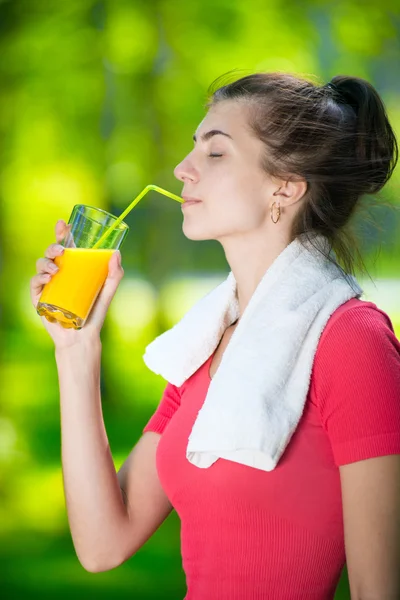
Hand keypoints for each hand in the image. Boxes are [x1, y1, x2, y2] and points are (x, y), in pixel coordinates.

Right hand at [30, 220, 124, 349]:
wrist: (83, 337)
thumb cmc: (95, 313)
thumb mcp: (107, 292)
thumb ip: (114, 275)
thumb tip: (117, 254)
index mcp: (73, 268)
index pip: (66, 246)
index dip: (62, 233)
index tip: (63, 223)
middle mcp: (59, 273)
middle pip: (51, 252)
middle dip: (53, 246)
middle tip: (62, 252)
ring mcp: (48, 284)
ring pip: (41, 264)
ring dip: (46, 262)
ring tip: (55, 269)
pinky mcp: (39, 297)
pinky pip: (34, 282)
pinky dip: (39, 277)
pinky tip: (48, 278)